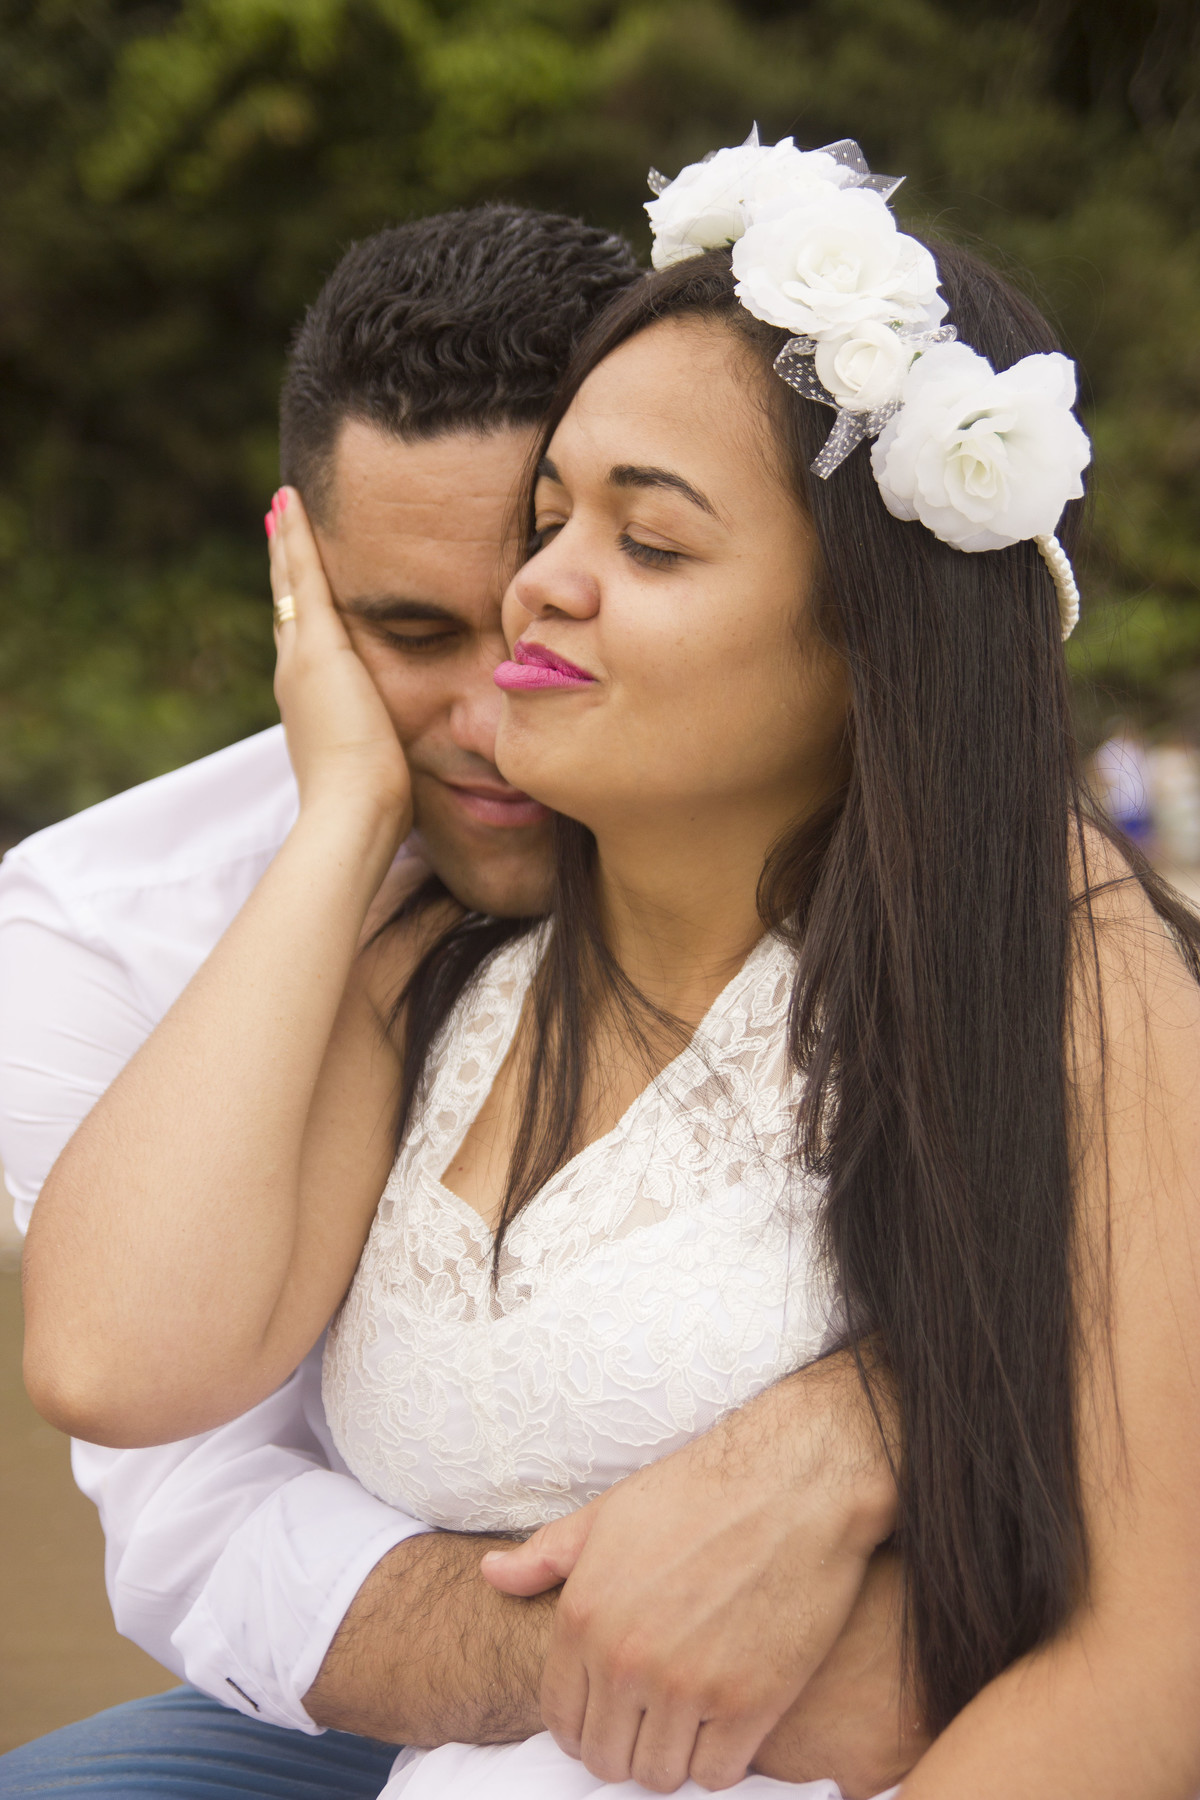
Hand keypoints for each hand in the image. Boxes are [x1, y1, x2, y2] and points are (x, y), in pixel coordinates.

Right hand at [269, 487, 411, 827]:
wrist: (351, 812)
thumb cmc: (372, 806)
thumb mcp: (381, 769)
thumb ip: (389, 755)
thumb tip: (411, 772)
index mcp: (311, 705)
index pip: (304, 647)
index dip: (300, 614)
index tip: (296, 586)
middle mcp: (295, 677)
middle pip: (288, 609)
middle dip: (285, 568)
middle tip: (277, 525)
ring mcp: (302, 660)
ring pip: (291, 587)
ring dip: (287, 545)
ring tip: (282, 507)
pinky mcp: (317, 649)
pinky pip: (303, 580)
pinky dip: (294, 542)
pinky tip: (290, 506)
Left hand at [482, 1357, 896, 1792]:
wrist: (793, 1482)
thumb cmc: (700, 1490)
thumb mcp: (610, 1512)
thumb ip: (546, 1555)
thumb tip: (492, 1574)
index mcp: (585, 1616)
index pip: (562, 1718)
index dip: (583, 1723)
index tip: (611, 1712)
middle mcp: (626, 1659)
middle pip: (607, 1758)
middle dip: (625, 1746)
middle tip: (652, 1721)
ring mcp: (688, 1686)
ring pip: (660, 1775)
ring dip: (671, 1756)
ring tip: (689, 1723)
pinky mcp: (749, 1702)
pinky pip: (718, 1774)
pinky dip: (718, 1760)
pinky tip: (728, 1722)